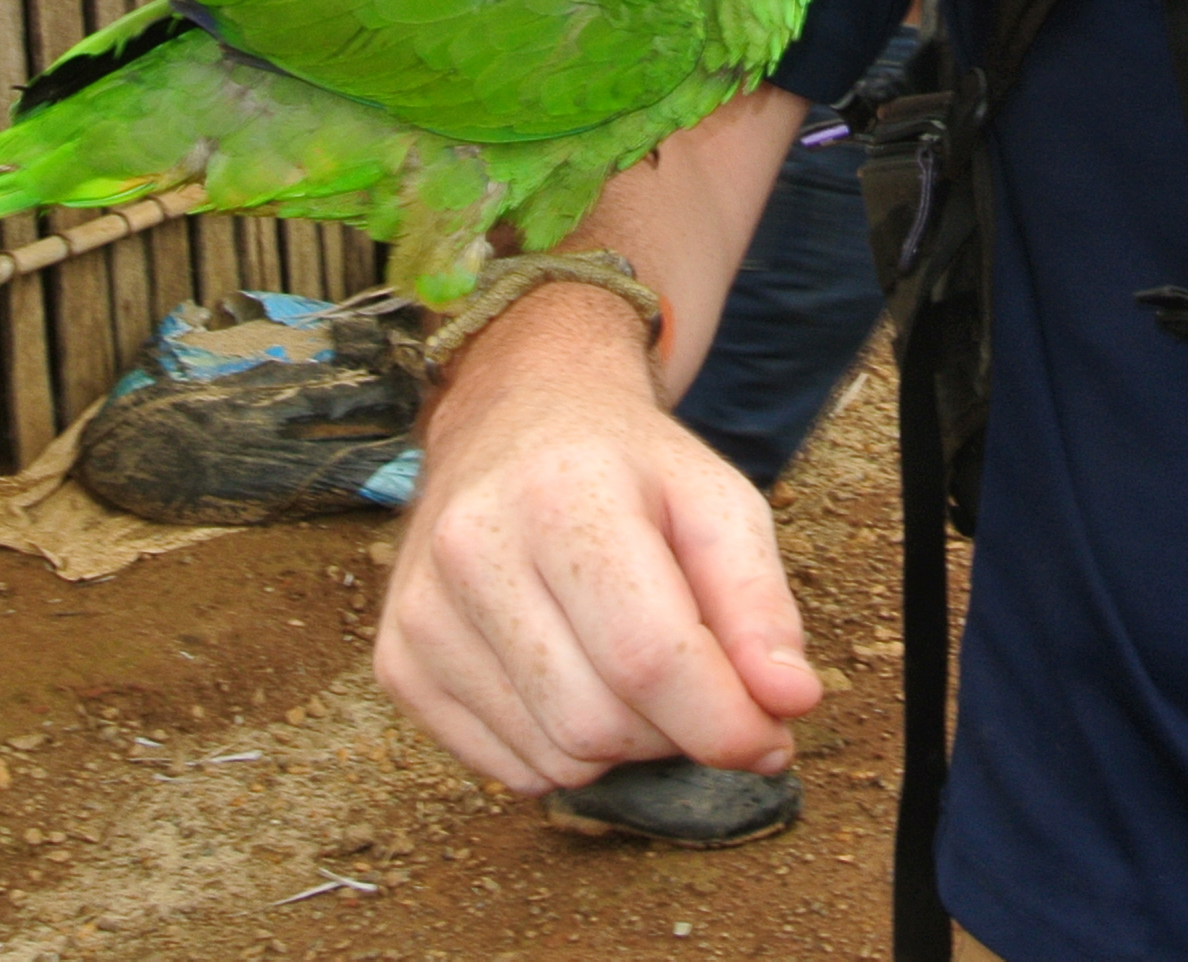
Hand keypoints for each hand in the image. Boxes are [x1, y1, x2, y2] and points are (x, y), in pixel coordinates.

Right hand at [374, 286, 822, 792]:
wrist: (517, 418)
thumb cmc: (627, 467)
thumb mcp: (717, 502)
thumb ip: (761, 604)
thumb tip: (789, 704)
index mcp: (563, 495)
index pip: (648, 657)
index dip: (723, 721)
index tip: (771, 739)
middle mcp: (473, 549)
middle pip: (599, 722)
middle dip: (674, 732)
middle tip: (697, 686)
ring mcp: (422, 610)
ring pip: (555, 758)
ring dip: (621, 747)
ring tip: (632, 672)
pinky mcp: (399, 660)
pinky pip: (505, 769)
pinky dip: (562, 752)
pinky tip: (575, 679)